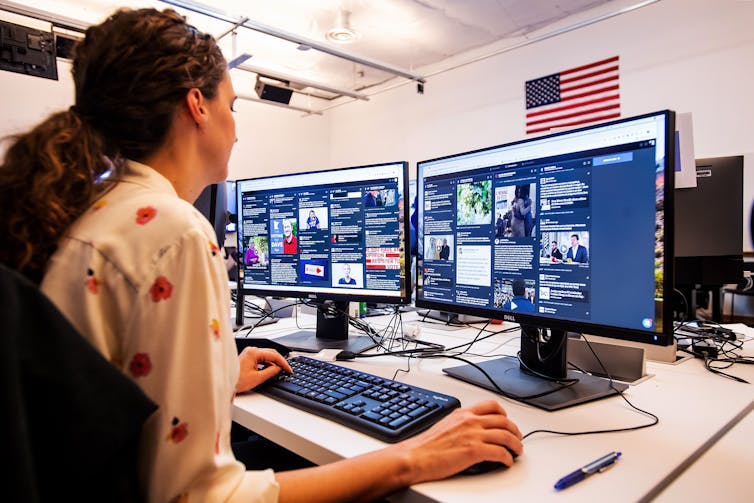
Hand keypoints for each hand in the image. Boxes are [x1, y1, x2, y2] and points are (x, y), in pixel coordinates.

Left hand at [236, 346, 292, 392]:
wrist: (224, 382)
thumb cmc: (236, 380)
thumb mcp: (257, 378)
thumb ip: (270, 372)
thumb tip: (278, 368)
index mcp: (254, 353)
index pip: (274, 355)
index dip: (283, 363)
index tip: (289, 369)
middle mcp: (251, 350)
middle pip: (271, 353)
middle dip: (280, 361)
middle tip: (287, 369)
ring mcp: (249, 353)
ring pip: (267, 356)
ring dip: (274, 362)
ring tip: (280, 370)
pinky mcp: (248, 357)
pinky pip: (261, 358)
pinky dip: (267, 363)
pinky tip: (271, 369)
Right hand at [396, 400, 522, 482]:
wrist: (416, 456)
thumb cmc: (426, 445)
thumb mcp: (445, 424)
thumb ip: (461, 423)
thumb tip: (472, 429)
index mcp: (463, 413)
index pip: (491, 406)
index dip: (504, 414)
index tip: (507, 420)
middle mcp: (470, 421)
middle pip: (503, 421)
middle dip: (515, 430)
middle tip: (517, 438)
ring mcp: (473, 435)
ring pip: (506, 435)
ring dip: (516, 444)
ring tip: (517, 451)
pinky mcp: (474, 451)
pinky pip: (500, 452)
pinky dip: (508, 458)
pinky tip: (507, 462)